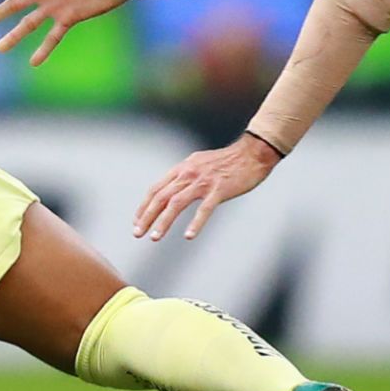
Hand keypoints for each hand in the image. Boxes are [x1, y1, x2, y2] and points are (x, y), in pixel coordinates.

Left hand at [134, 134, 281, 241]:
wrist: (252, 153)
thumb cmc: (228, 162)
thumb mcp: (200, 164)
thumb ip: (186, 176)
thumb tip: (173, 190)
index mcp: (183, 168)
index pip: (156, 188)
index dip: (144, 206)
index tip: (137, 221)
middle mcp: (189, 174)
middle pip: (161, 197)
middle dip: (147, 216)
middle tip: (137, 233)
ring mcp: (204, 182)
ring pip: (177, 203)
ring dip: (163, 221)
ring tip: (155, 237)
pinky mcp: (219, 190)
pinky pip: (205, 209)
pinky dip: (195, 223)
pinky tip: (188, 236)